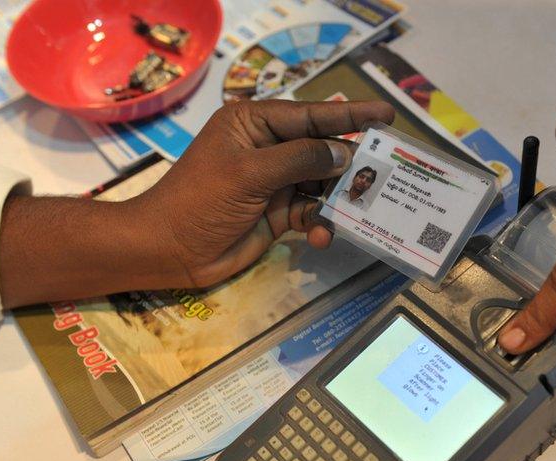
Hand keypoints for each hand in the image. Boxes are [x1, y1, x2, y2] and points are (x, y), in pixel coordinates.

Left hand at [0, 100, 392, 306]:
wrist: (169, 250)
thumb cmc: (201, 200)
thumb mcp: (250, 173)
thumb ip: (300, 159)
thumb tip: (343, 153)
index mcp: (254, 124)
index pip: (310, 115)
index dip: (349, 115)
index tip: (387, 116)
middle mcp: (267, 148)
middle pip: (321, 149)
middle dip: (351, 163)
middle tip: (387, 172)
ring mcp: (274, 182)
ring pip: (321, 184)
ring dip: (338, 199)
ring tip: (362, 208)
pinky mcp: (277, 213)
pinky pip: (312, 212)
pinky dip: (321, 223)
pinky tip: (323, 236)